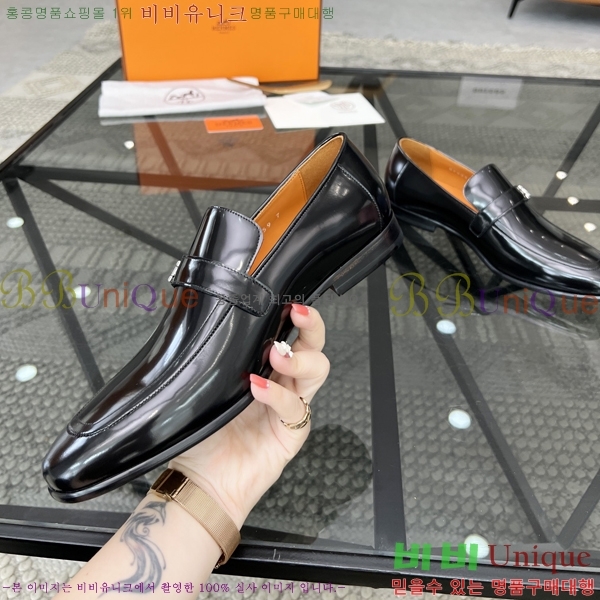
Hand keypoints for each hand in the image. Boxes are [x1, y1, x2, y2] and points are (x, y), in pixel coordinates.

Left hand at [169, 304, 329, 527]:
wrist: (201, 483)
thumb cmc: (203, 436)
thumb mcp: (206, 389)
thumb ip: (218, 362)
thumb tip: (213, 325)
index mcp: (266, 370)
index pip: (291, 337)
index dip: (297, 319)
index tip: (289, 301)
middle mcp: (283, 385)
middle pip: (314, 349)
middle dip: (312, 327)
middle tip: (297, 314)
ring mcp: (290, 409)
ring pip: (317, 372)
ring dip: (299, 358)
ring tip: (277, 355)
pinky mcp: (291, 434)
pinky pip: (294, 408)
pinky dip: (277, 395)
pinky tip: (258, 388)